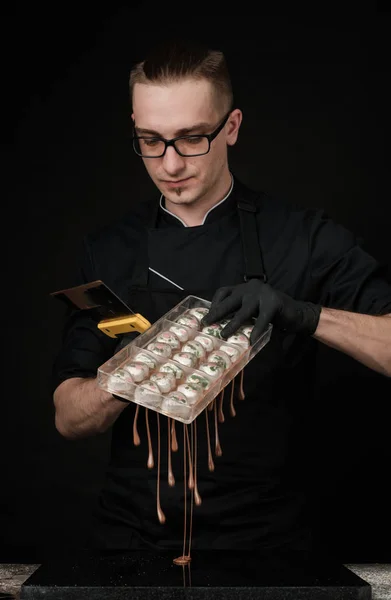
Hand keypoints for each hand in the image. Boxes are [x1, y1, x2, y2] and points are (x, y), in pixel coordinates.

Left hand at [201, 279, 320, 344]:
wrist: (297, 314)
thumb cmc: (272, 314)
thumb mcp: (252, 310)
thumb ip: (240, 311)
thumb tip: (220, 325)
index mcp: (245, 287)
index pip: (224, 292)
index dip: (214, 303)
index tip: (207, 315)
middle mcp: (251, 287)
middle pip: (229, 301)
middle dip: (216, 313)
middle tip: (206, 324)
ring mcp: (263, 293)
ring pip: (243, 311)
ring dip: (232, 324)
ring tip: (224, 334)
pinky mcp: (274, 302)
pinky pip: (262, 319)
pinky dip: (256, 330)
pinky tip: (252, 340)